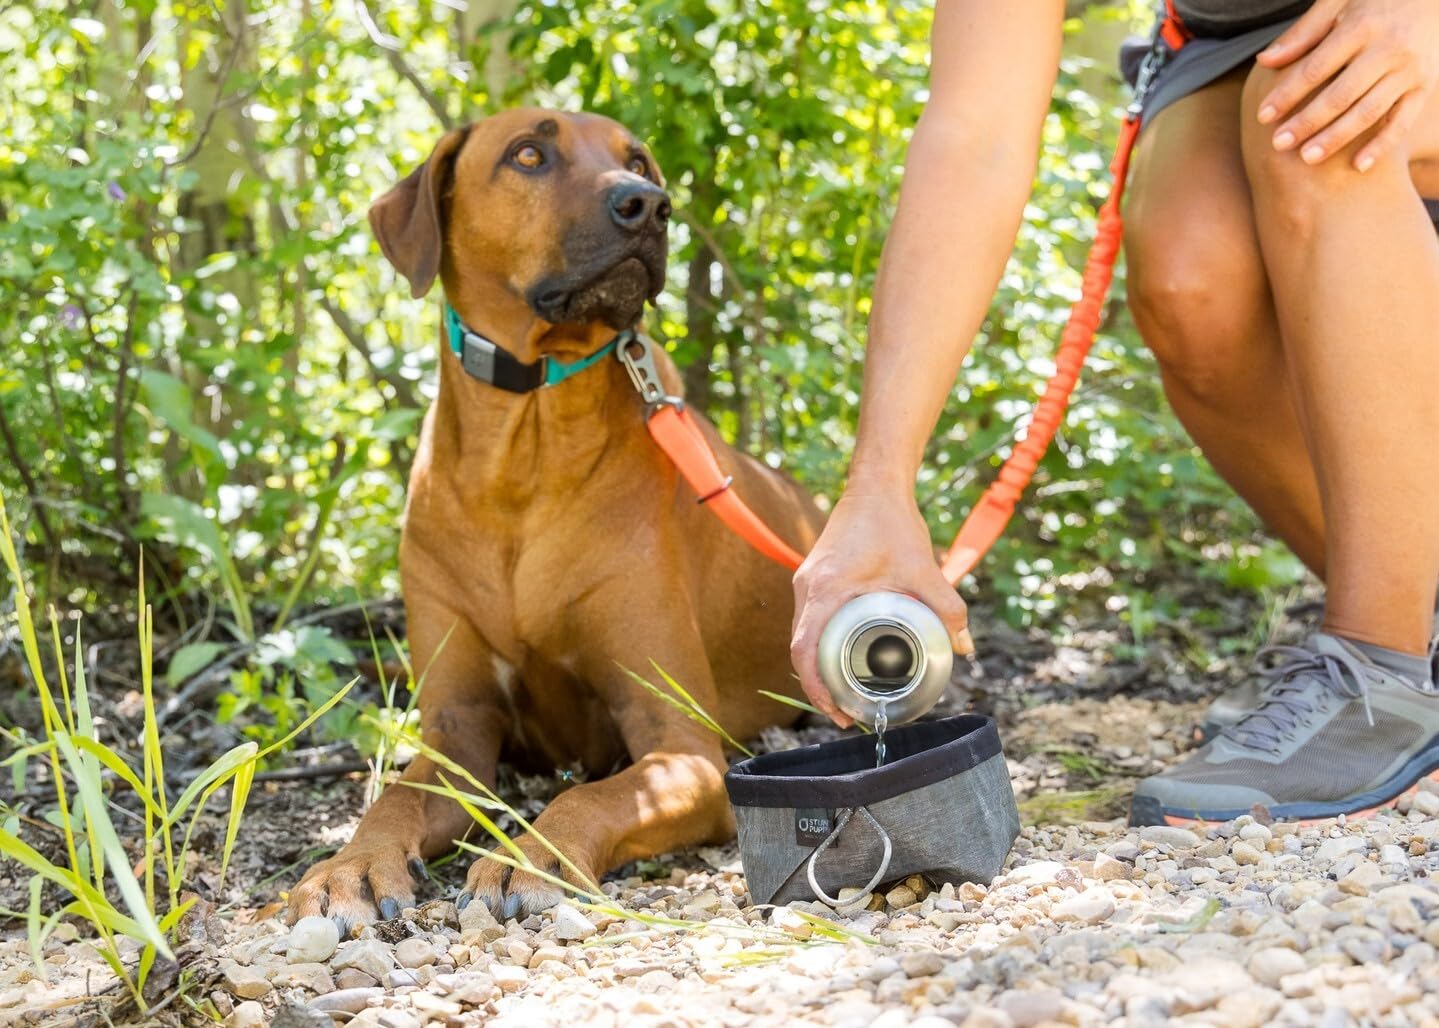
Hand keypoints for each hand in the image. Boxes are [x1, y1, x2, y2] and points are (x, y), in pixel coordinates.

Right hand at [790, 486, 973, 727]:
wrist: (875, 487)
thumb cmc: (893, 523)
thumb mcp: (923, 569)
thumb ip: (947, 608)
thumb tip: (964, 648)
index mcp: (825, 590)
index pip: (805, 652)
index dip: (817, 689)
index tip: (837, 711)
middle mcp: (807, 589)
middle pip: (801, 650)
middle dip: (820, 686)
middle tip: (848, 712)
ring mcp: (806, 583)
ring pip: (805, 636)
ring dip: (820, 666)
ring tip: (846, 693)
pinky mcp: (813, 578)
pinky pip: (810, 620)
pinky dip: (822, 644)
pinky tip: (843, 657)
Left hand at [1255, 0, 1438, 170]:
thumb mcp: (1339, 2)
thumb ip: (1304, 33)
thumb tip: (1264, 62)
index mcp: (1363, 26)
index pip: (1317, 67)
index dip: (1288, 93)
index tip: (1263, 116)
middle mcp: (1390, 49)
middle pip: (1341, 94)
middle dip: (1308, 122)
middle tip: (1278, 144)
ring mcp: (1410, 70)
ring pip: (1369, 111)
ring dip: (1337, 137)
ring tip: (1307, 158)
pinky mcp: (1425, 86)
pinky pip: (1404, 120)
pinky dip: (1383, 145)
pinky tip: (1358, 166)